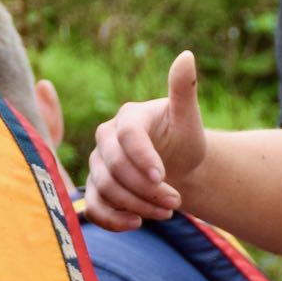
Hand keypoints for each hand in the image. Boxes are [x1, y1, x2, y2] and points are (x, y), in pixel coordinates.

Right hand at [86, 50, 207, 227]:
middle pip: (114, 167)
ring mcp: (98, 164)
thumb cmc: (183, 139)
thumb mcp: (188, 117)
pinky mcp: (96, 188)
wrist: (178, 166)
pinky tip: (137, 224)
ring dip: (138, 206)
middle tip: (176, 201)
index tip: (161, 176)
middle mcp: (106, 138)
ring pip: (105, 188)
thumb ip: (183, 90)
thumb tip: (186, 56)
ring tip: (168, 211)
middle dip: (146, 189)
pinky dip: (113, 219)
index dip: (142, 157)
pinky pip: (93, 207)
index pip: (127, 136)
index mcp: (129, 117)